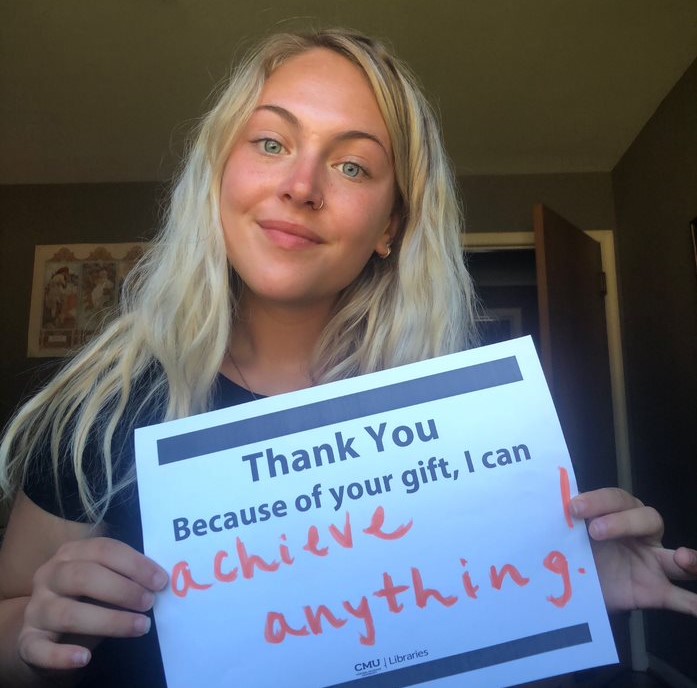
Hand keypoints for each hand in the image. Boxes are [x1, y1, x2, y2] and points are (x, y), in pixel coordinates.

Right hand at [18, 537, 167, 672]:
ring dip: (109, 621)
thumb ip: (127, 577)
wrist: (48, 632)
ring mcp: (36, 608)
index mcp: (72, 553)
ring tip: (140, 626)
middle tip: (150, 602)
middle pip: (84, 577)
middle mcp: (49, 575)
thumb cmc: (87, 599)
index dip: (135, 564)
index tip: (160, 581)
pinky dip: (61, 655)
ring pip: (68, 614)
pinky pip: (39, 649)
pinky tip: (85, 658)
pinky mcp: (27, 641)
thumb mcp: (105, 581)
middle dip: (122, 589)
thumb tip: (160, 581)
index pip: (105, 550)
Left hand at [570, 488, 696, 615]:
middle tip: (595, 531)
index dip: (598, 500)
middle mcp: (641, 535)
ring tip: (684, 558)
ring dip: (690, 559)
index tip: (574, 508)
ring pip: (676, 558)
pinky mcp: (655, 592)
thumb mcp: (569, 532)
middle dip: (623, 521)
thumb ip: (567, 521)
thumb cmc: (575, 549)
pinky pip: (681, 599)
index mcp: (618, 513)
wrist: (575, 584)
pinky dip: (693, 604)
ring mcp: (652, 564)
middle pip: (648, 518)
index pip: (617, 499)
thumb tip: (553, 508)